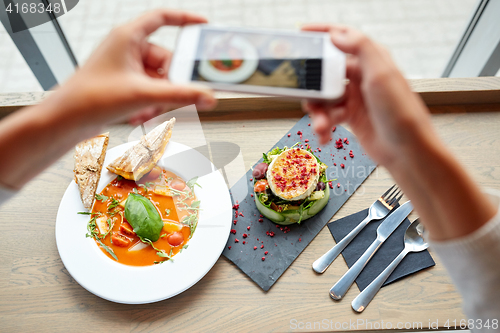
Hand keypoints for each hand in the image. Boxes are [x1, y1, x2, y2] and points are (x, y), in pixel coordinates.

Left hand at [54, 9, 215, 127]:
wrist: (66, 121)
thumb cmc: (90, 98)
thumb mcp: (143, 95)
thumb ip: (180, 96)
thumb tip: (206, 96)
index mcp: (128, 37)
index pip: (163, 18)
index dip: (186, 20)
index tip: (203, 27)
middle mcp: (127, 49)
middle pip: (166, 59)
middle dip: (170, 82)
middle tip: (173, 96)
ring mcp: (126, 67)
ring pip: (159, 79)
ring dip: (159, 98)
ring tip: (148, 110)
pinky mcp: (125, 84)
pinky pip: (149, 90)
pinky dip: (149, 103)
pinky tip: (139, 114)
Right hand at [302, 24, 433, 168]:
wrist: (407, 152)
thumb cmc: (402, 114)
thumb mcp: (382, 74)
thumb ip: (360, 48)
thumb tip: (335, 34)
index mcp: (372, 59)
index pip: (344, 37)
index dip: (322, 32)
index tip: (301, 32)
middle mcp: (363, 76)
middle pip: (326, 71)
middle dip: (313, 86)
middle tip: (303, 95)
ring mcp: (356, 97)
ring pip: (324, 96)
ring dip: (318, 112)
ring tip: (321, 125)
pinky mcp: (351, 116)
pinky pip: (328, 115)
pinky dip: (323, 125)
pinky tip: (325, 134)